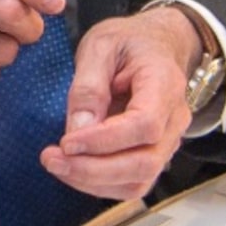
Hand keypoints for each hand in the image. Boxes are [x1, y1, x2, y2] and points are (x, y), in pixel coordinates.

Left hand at [41, 8, 196, 199]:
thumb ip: (88, 85)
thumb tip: (77, 129)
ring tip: (56, 164)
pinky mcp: (152, 154)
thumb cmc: (129, 42)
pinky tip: (73, 169)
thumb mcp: (101, 46)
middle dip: (93, 170)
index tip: (66, 142)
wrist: (153, 45)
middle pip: (144, 162)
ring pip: (139, 181)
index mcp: (165, 84)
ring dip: (93, 181)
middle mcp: (174, 119)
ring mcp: (167, 141)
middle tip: (52, 159)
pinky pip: (131, 182)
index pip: (144, 125)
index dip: (104, 141)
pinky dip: (100, 184)